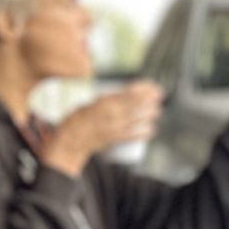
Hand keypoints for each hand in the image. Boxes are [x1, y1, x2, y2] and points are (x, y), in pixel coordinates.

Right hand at [41, 84, 159, 175]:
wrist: (68, 142)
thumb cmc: (75, 122)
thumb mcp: (87, 105)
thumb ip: (103, 101)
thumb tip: (119, 97)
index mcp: (102, 102)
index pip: (127, 92)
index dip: (142, 88)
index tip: (151, 85)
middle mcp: (109, 113)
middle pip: (135, 104)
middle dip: (150, 99)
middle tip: (160, 96)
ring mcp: (112, 127)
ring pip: (136, 118)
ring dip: (149, 114)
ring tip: (157, 110)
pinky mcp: (113, 139)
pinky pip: (131, 135)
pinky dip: (142, 133)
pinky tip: (151, 130)